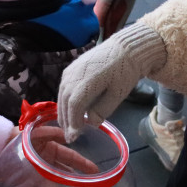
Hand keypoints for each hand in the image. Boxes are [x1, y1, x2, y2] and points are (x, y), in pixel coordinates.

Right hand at [57, 24, 165, 140]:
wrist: (125, 49)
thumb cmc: (124, 71)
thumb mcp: (118, 93)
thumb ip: (103, 109)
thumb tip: (90, 122)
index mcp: (87, 82)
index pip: (74, 106)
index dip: (73, 123)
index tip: (74, 137)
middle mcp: (74, 75)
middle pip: (65, 102)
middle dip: (66, 121)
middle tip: (70, 137)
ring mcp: (71, 70)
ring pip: (62, 95)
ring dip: (63, 112)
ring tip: (67, 126)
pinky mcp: (71, 68)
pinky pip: (63, 87)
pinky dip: (64, 101)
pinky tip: (68, 109)